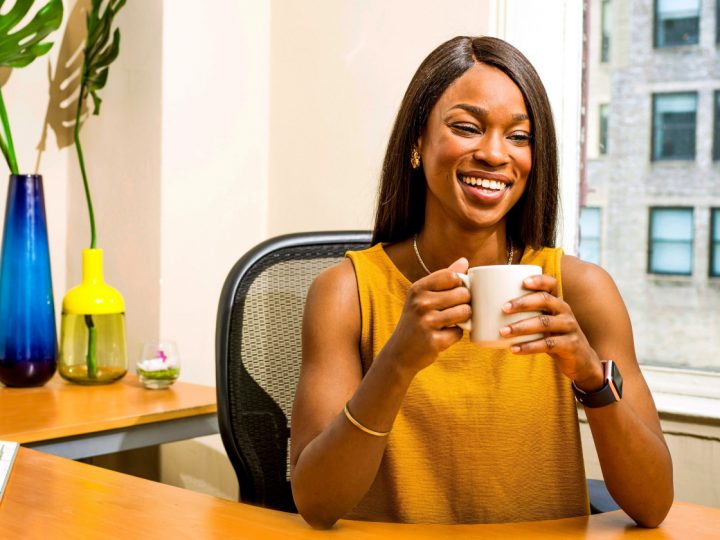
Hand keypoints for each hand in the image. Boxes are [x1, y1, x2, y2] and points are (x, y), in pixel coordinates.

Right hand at [382, 258, 470, 374]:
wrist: (399, 353)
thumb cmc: (416, 320)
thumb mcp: (422, 296)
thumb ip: (443, 278)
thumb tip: (464, 261)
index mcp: (418, 288)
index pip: (452, 276)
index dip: (459, 284)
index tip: (453, 292)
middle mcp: (421, 303)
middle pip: (463, 293)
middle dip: (464, 302)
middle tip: (453, 310)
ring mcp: (427, 322)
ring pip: (465, 312)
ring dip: (463, 319)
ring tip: (451, 322)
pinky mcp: (435, 341)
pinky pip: (459, 333)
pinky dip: (455, 335)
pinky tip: (443, 335)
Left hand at [498, 274, 603, 389]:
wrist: (581, 361)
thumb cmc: (554, 337)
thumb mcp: (544, 322)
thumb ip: (526, 314)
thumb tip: (488, 308)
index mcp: (557, 302)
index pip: (551, 284)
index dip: (539, 280)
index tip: (522, 281)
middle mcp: (565, 311)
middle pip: (545, 300)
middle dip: (523, 302)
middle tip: (504, 308)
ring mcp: (569, 328)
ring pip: (544, 323)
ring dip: (521, 327)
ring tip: (503, 331)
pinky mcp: (570, 345)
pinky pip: (548, 344)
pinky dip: (529, 346)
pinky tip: (513, 349)